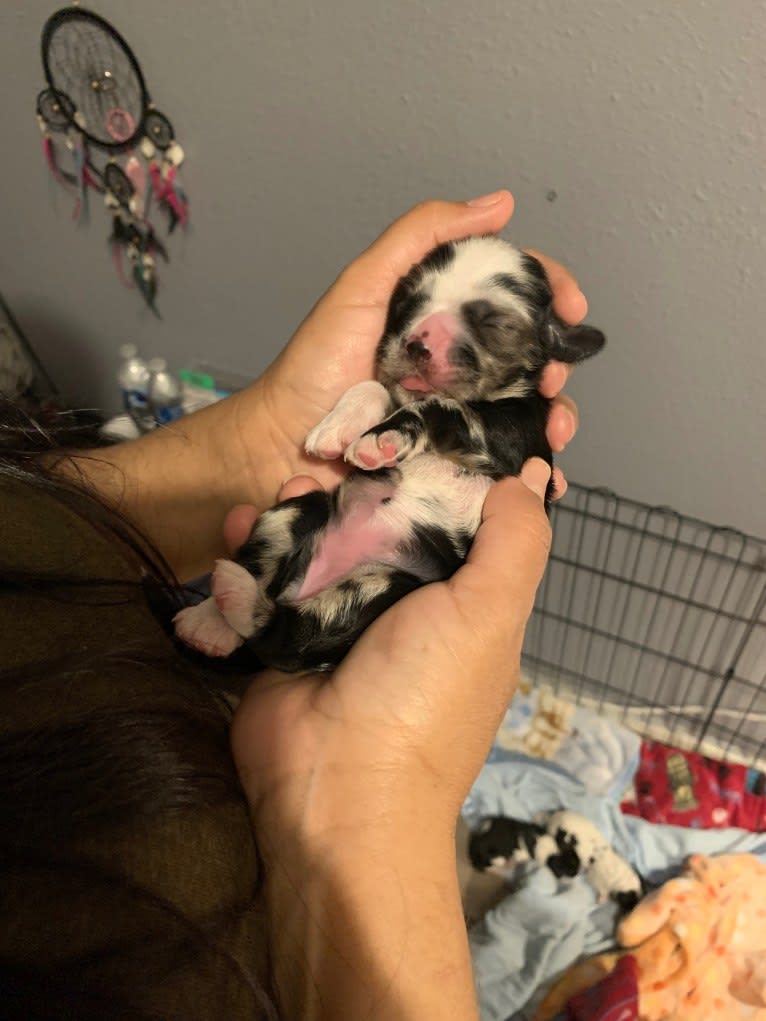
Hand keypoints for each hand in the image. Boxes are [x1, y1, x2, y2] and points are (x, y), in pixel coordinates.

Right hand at [230, 459, 555, 1019]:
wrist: (334, 786)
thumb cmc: (425, 694)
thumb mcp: (490, 614)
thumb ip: (515, 541)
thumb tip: (532, 477)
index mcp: (461, 595)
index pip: (462, 515)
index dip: (453, 465)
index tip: (433, 404)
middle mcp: (403, 598)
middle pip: (386, 516)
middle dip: (366, 475)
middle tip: (344, 439)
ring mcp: (340, 611)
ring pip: (325, 535)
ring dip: (305, 505)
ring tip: (290, 484)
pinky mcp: (285, 624)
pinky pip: (272, 568)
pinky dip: (257, 541)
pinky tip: (244, 517)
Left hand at [234, 191, 582, 507]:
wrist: (282, 447)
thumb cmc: (314, 366)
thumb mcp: (364, 286)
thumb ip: (422, 237)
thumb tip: (499, 203)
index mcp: (446, 320)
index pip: (515, 296)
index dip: (553, 294)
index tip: (571, 309)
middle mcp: (461, 366)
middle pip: (533, 355)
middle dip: (560, 363)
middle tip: (552, 378)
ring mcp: (460, 416)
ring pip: (530, 411)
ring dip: (558, 417)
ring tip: (554, 430)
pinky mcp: (453, 461)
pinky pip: (504, 461)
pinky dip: (533, 468)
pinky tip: (544, 474)